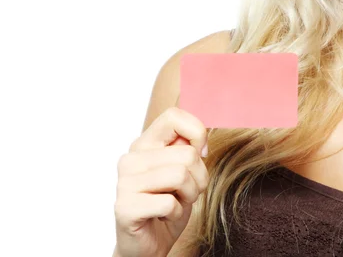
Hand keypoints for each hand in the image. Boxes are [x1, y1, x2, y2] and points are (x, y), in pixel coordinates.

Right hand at [113, 107, 208, 256]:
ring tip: (177, 203)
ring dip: (189, 195)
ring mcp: (125, 182)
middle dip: (199, 177)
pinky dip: (176, 213)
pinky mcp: (125, 207)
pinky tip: (164, 216)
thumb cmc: (168, 204)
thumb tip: (200, 141)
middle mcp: (131, 159)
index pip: (173, 116)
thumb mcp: (184, 169)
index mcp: (145, 143)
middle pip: (187, 153)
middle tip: (187, 191)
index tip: (200, 154)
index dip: (196, 132)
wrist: (148, 245)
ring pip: (181, 175)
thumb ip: (187, 147)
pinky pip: (169, 203)